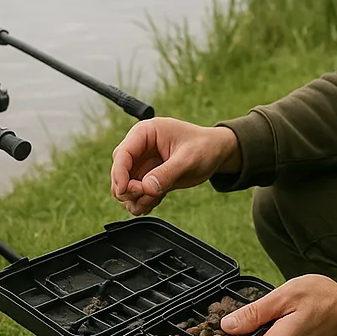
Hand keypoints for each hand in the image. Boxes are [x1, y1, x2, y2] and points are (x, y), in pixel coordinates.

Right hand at [110, 117, 240, 215]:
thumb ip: (167, 173)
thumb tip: (147, 188)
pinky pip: (136, 194)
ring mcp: (143, 164)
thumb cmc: (204, 147)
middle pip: (119, 172)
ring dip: (134, 199)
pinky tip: (155, 201)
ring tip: (153, 201)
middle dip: (128, 189)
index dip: (119, 174)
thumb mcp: (188, 159)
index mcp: (145, 133)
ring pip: (125, 186)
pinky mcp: (148, 178)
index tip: (125, 191)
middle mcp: (140, 148)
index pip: (122, 154)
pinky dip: (142, 202)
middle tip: (147, 196)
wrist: (216, 153)